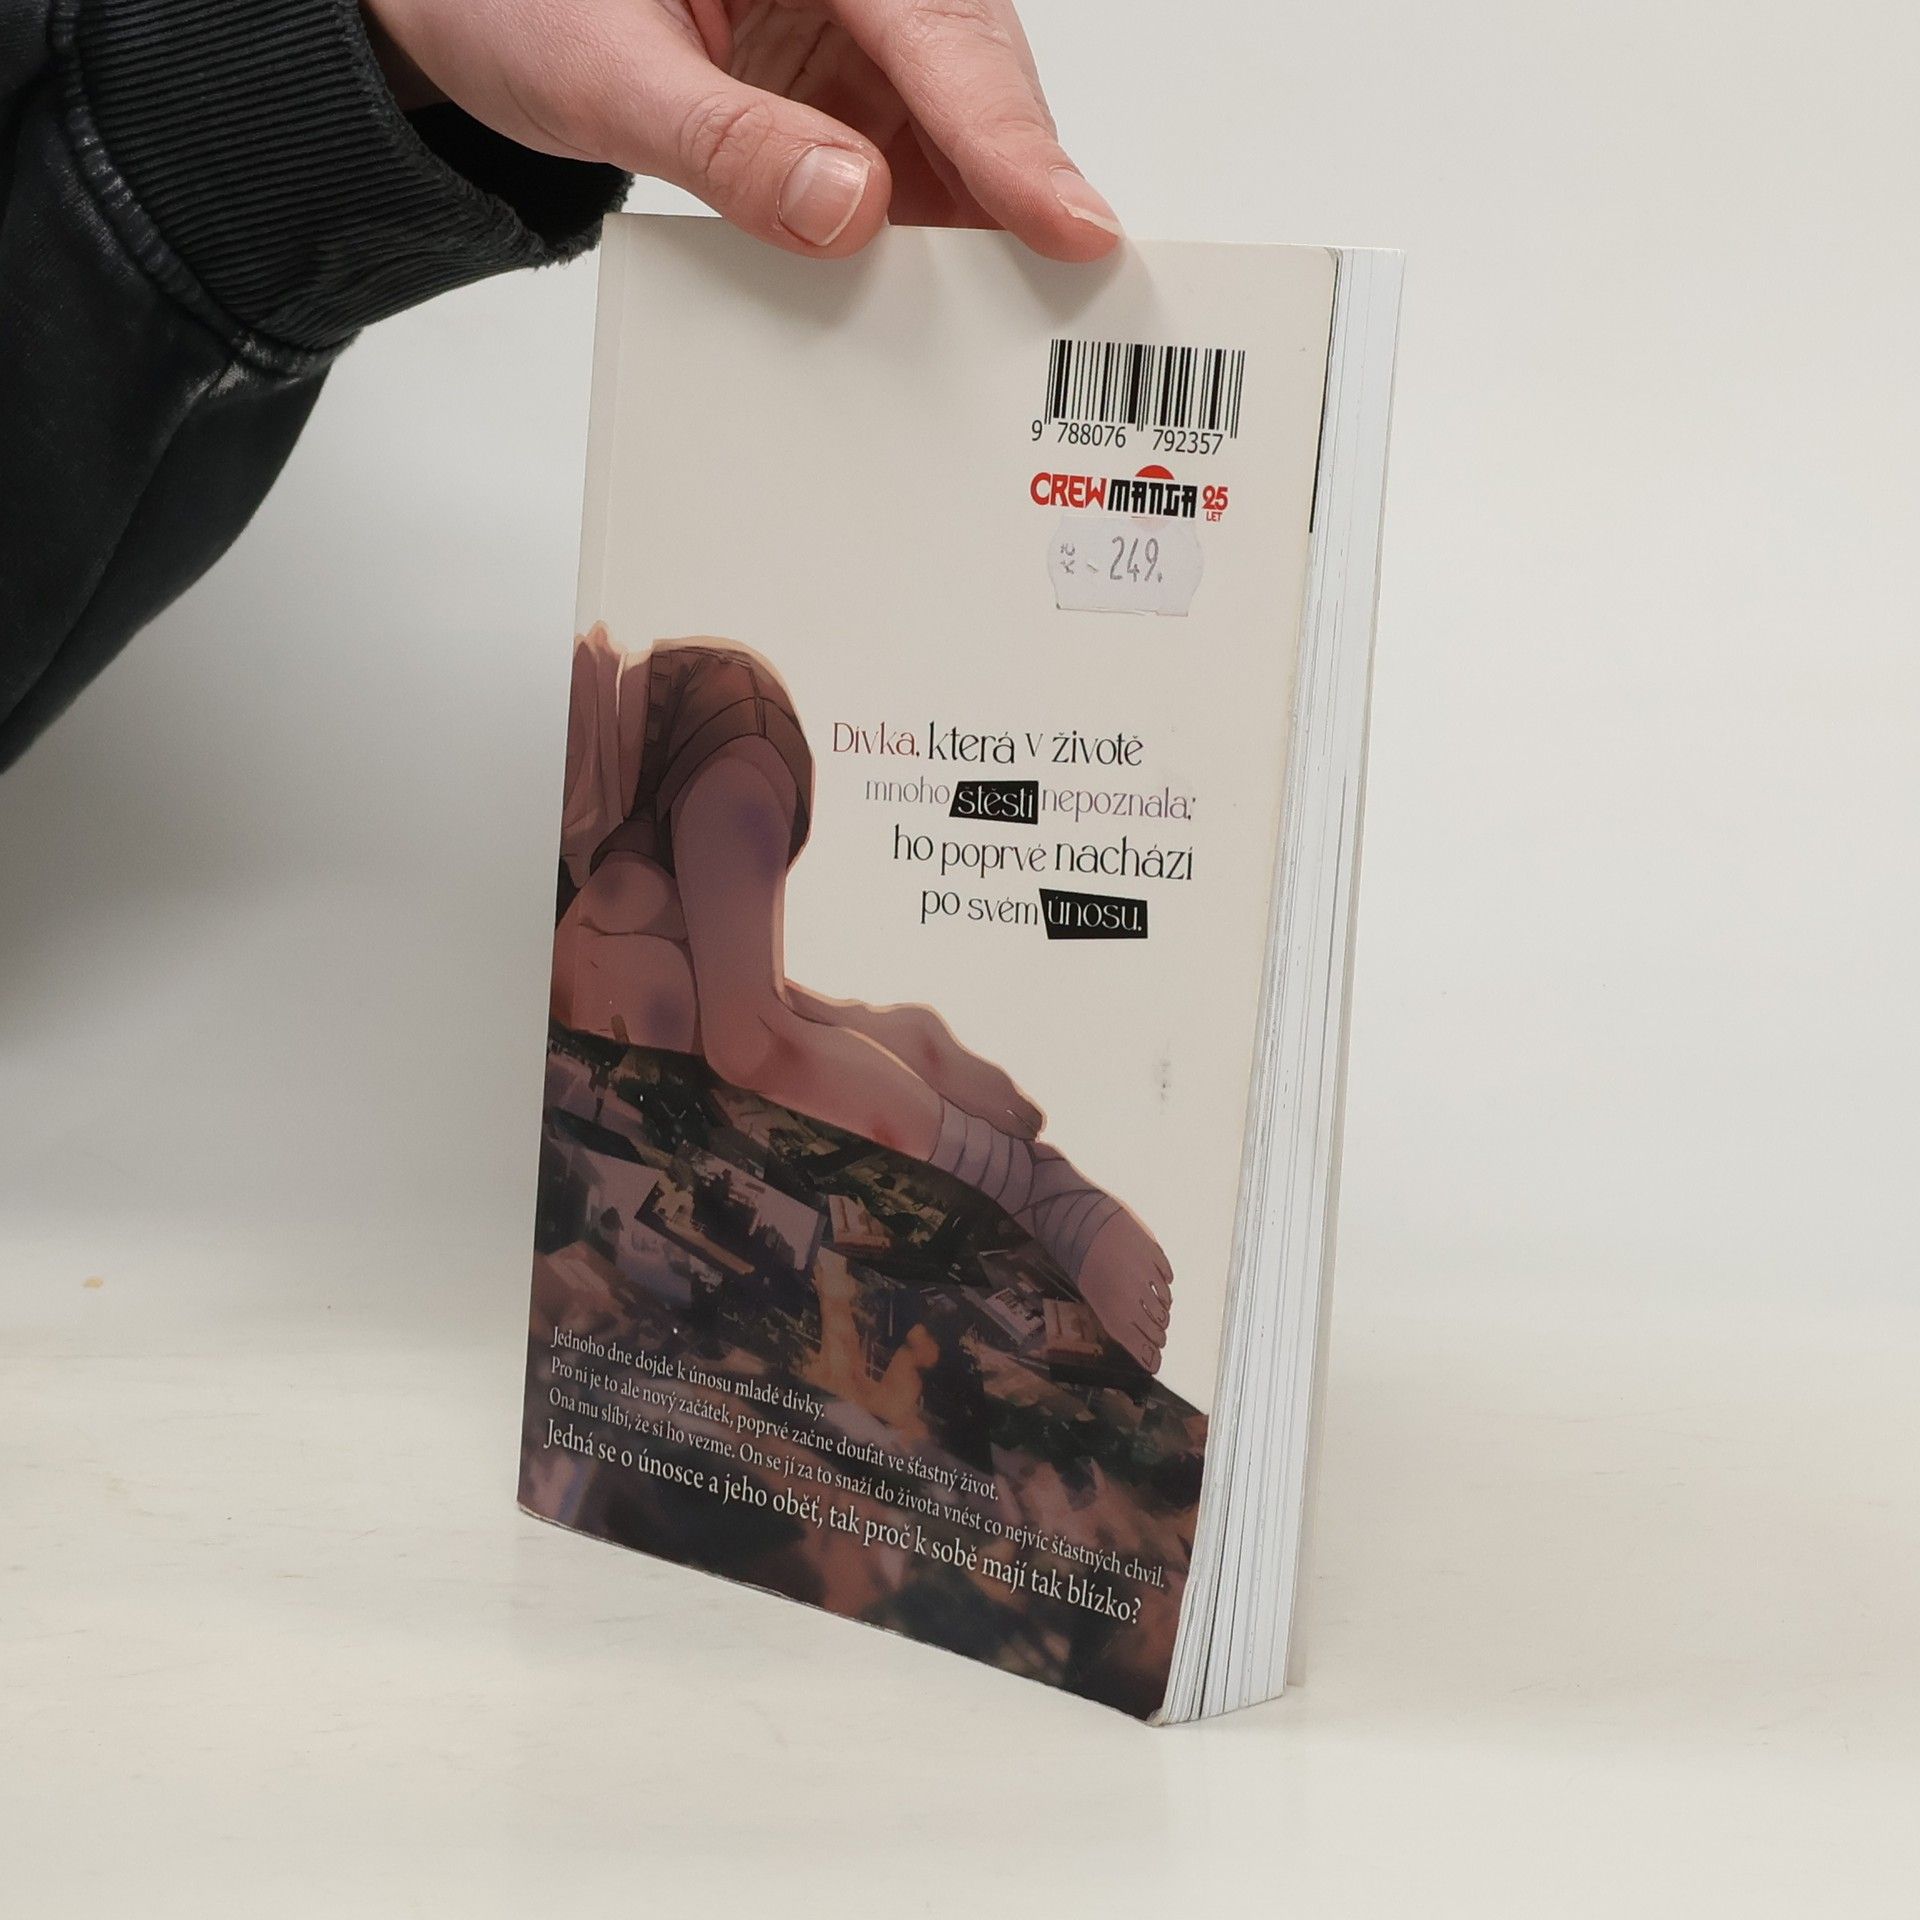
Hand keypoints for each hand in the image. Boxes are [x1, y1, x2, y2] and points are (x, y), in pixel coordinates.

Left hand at [362, 0, 1121, 261]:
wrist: (470, 4)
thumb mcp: (603, 70)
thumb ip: (724, 140)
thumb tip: (845, 208)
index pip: (940, 30)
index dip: (1012, 140)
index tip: (1073, 226)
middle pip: (974, 75)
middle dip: (1016, 185)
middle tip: (1066, 295)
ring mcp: (858, 32)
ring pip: (957, 127)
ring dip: (978, 224)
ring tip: (1004, 324)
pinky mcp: (847, 91)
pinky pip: (912, 163)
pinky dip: (924, 234)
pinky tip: (936, 297)